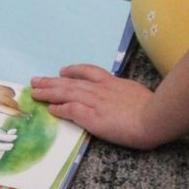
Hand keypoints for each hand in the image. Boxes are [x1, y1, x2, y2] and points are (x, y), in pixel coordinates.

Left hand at [30, 65, 163, 149]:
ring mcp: (95, 102)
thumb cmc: (153, 108)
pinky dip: (59, 108)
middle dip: (51, 81)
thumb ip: (126, 93)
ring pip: (66, 93)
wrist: (154, 117)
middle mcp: (100, 89)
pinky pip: (71, 110)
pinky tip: (50, 109)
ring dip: (49, 92)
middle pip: (70, 82)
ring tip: (35, 92)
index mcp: (113, 83)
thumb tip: (122, 96)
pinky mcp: (92, 117)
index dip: (73, 71)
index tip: (62, 71)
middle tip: (36, 81)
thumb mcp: (137, 92)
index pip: (89, 72)